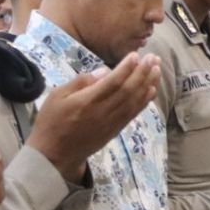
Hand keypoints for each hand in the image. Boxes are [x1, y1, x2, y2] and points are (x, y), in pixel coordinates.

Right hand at [29, 53, 159, 180]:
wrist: (54, 154)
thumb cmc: (51, 121)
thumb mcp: (57, 96)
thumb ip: (80, 82)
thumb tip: (104, 71)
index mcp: (88, 101)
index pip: (113, 82)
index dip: (127, 68)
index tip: (135, 55)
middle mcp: (103, 112)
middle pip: (129, 90)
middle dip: (143, 72)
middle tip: (153, 58)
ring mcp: (111, 123)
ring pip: (134, 101)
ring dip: (148, 84)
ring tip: (157, 69)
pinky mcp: (114, 131)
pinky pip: (133, 114)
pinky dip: (144, 101)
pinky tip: (151, 90)